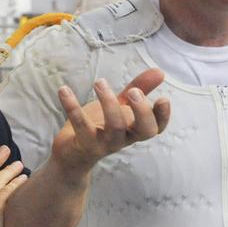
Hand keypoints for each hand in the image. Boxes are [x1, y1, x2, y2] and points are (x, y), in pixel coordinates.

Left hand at [50, 70, 171, 172]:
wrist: (72, 155)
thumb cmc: (100, 127)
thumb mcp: (120, 106)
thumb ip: (139, 89)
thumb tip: (160, 71)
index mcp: (134, 129)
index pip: (156, 127)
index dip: (163, 116)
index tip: (163, 99)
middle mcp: (124, 138)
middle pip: (144, 130)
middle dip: (142, 111)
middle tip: (134, 92)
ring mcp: (105, 143)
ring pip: (115, 127)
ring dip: (109, 103)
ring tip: (99, 82)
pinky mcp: (85, 144)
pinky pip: (81, 126)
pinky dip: (72, 106)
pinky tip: (64, 90)